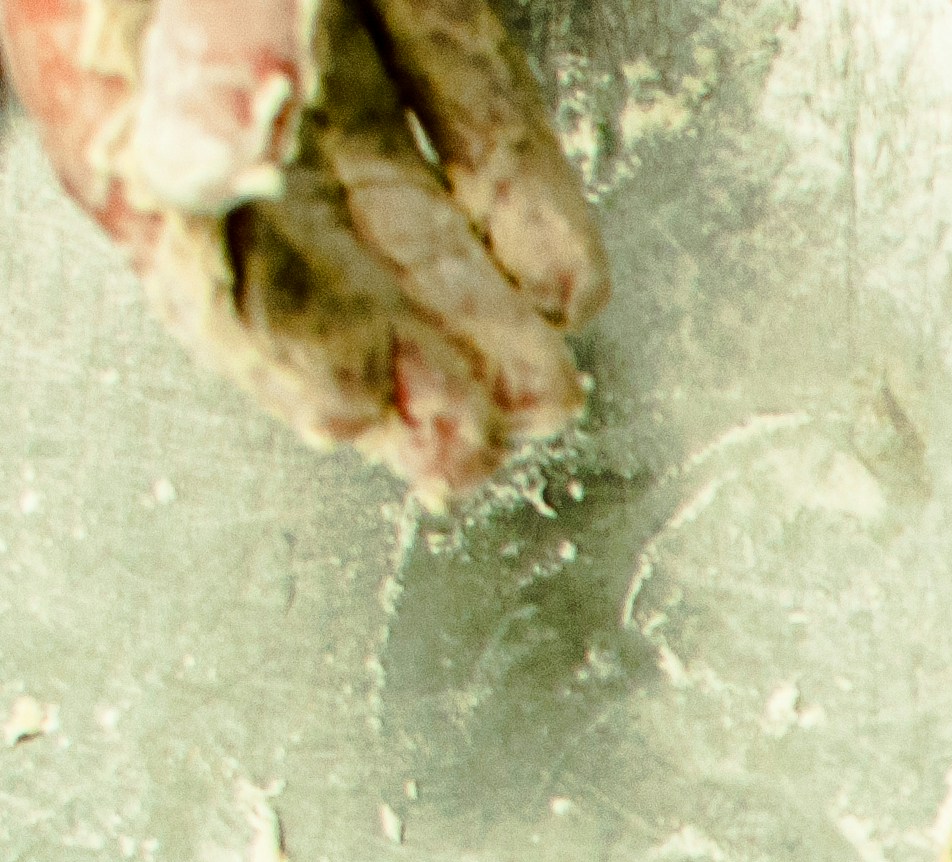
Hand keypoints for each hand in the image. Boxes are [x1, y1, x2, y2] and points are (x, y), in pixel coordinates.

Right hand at [1, 0, 606, 499]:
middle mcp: (208, 64)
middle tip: (470, 454)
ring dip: (471, 300)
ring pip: (394, 190)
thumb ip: (219, 50)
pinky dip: (514, 189)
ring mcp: (310, 28)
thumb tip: (207, 172)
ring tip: (541, 395)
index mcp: (111, 64)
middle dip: (396, 355)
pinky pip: (457, 94)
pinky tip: (566, 279)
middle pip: (306, 246)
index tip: (353, 418)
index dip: (277, 345)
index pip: (197, 250)